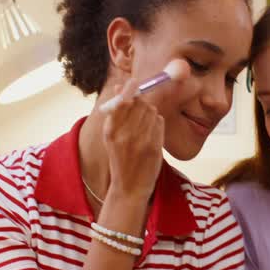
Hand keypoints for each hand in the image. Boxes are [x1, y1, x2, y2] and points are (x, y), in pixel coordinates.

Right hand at [99, 78, 163, 199]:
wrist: (129, 188)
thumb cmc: (121, 159)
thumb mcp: (112, 137)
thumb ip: (116, 114)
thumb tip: (120, 86)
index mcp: (110, 131)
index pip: (121, 101)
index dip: (128, 89)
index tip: (133, 81)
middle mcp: (124, 135)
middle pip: (139, 103)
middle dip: (142, 102)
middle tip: (141, 110)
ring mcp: (140, 141)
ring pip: (151, 111)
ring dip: (150, 113)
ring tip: (145, 127)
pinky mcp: (154, 147)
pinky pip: (159, 122)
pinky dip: (158, 123)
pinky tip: (152, 134)